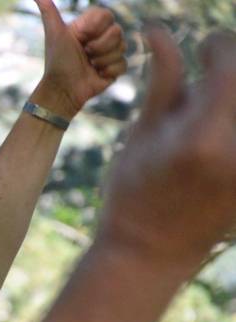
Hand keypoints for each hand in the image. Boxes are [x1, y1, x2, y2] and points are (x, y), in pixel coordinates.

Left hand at [32, 1, 127, 117]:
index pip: (106, 15)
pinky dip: (108, 71)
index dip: (95, 28)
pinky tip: (96, 74)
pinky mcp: (115, 68)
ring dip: (101, 60)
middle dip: (98, 46)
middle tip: (84, 53)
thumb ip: (49, 12)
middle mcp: (102, 36)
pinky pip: (123, 64)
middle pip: (117, 31)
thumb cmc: (57, 61)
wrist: (62, 89)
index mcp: (90, 26)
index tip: (80, 37)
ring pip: (122, 47)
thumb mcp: (54, 34)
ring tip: (89, 65)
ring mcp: (110, 52)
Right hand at [96, 30, 235, 276]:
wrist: (152, 253)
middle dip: (230, 69)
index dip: (215, 46)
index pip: (229, 59)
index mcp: (202, 134)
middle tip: (213, 71)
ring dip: (232, 98)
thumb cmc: (135, 193)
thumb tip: (157, 28)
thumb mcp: (143, 133)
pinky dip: (231, 122)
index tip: (204, 48)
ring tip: (213, 108)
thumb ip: (163, 77)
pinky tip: (218, 129)